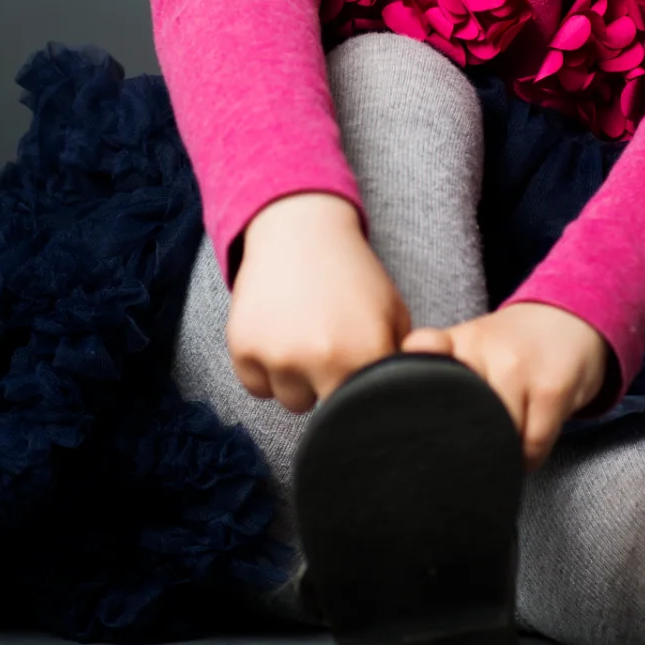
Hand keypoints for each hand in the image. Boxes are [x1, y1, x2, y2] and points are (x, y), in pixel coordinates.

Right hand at [227, 192, 408, 413]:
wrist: (300, 231)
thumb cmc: (353, 276)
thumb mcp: (393, 314)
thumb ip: (401, 364)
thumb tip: (401, 409)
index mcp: (364, 353)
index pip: (366, 408)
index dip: (364, 394)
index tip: (360, 372)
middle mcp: (321, 358)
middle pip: (327, 413)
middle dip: (330, 387)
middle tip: (331, 346)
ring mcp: (278, 355)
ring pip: (291, 401)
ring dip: (297, 380)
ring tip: (304, 336)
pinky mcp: (243, 348)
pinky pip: (257, 386)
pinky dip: (265, 369)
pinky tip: (278, 333)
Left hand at [403, 302, 609, 466]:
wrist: (569, 322)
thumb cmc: (510, 348)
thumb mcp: (467, 349)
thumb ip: (432, 375)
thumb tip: (401, 427)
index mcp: (455, 342)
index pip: (420, 357)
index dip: (410, 392)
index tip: (408, 423)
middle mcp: (481, 348)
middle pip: (458, 421)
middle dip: (461, 446)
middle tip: (467, 451)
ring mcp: (516, 367)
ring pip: (497, 439)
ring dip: (500, 457)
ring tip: (504, 444)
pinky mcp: (551, 388)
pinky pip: (531, 446)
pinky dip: (527, 459)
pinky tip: (527, 446)